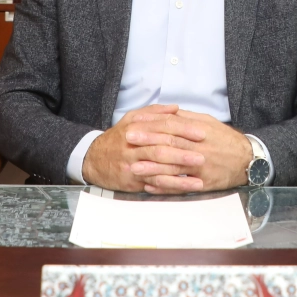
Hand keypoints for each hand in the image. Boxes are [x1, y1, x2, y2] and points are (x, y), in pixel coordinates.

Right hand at [81, 104, 202, 191]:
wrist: (93, 159)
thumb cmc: (117, 138)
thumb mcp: (131, 119)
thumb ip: (154, 112)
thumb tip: (176, 108)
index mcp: (136, 126)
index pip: (163, 126)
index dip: (184, 129)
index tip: (201, 133)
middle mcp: (134, 144)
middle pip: (162, 146)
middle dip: (184, 152)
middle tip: (203, 155)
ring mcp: (132, 163)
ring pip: (158, 167)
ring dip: (180, 172)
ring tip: (198, 176)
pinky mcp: (131, 180)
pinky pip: (153, 183)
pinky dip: (170, 186)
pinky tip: (184, 188)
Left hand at [124, 109, 252, 193]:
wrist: (247, 160)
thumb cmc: (225, 140)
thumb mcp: (208, 122)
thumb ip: (186, 118)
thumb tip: (167, 112)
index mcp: (199, 131)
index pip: (171, 126)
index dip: (151, 125)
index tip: (134, 125)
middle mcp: (199, 148)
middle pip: (169, 145)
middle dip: (146, 143)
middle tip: (127, 142)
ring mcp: (201, 167)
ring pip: (173, 167)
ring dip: (151, 168)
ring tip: (133, 168)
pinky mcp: (204, 183)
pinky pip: (182, 186)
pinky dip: (165, 187)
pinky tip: (150, 186)